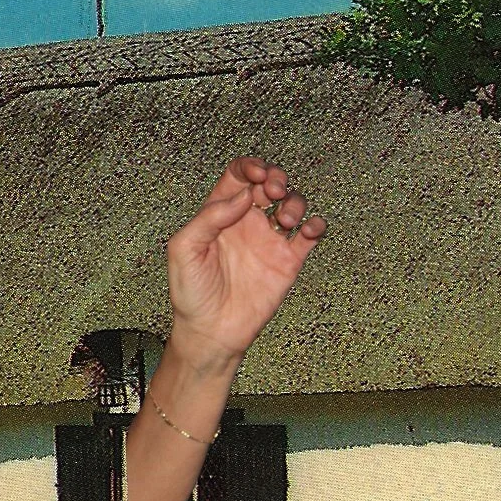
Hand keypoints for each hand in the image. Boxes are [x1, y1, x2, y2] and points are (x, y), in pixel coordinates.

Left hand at [164, 156, 326, 364]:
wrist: (211, 333)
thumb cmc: (191, 294)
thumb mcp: (184, 249)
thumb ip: (209, 217)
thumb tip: (242, 195)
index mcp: (219, 214)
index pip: (238, 176)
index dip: (250, 167)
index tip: (257, 174)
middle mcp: (245, 223)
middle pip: (269, 184)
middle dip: (276, 178)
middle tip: (274, 190)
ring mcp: (268, 241)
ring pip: (292, 204)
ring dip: (295, 202)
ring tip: (286, 220)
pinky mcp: (287, 261)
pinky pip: (310, 235)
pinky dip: (316, 225)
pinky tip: (308, 229)